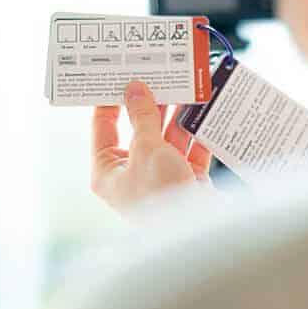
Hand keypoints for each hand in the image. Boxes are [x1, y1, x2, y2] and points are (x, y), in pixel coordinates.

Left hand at [91, 81, 211, 214]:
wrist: (198, 233)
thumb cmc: (160, 195)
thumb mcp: (146, 148)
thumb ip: (142, 116)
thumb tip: (135, 89)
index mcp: (107, 171)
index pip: (103, 128)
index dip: (110, 100)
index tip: (120, 75)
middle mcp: (132, 173)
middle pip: (139, 130)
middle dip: (151, 104)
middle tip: (158, 75)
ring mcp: (161, 176)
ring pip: (167, 137)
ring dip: (176, 114)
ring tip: (184, 85)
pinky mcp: (187, 179)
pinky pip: (190, 148)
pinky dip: (197, 130)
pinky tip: (204, 109)